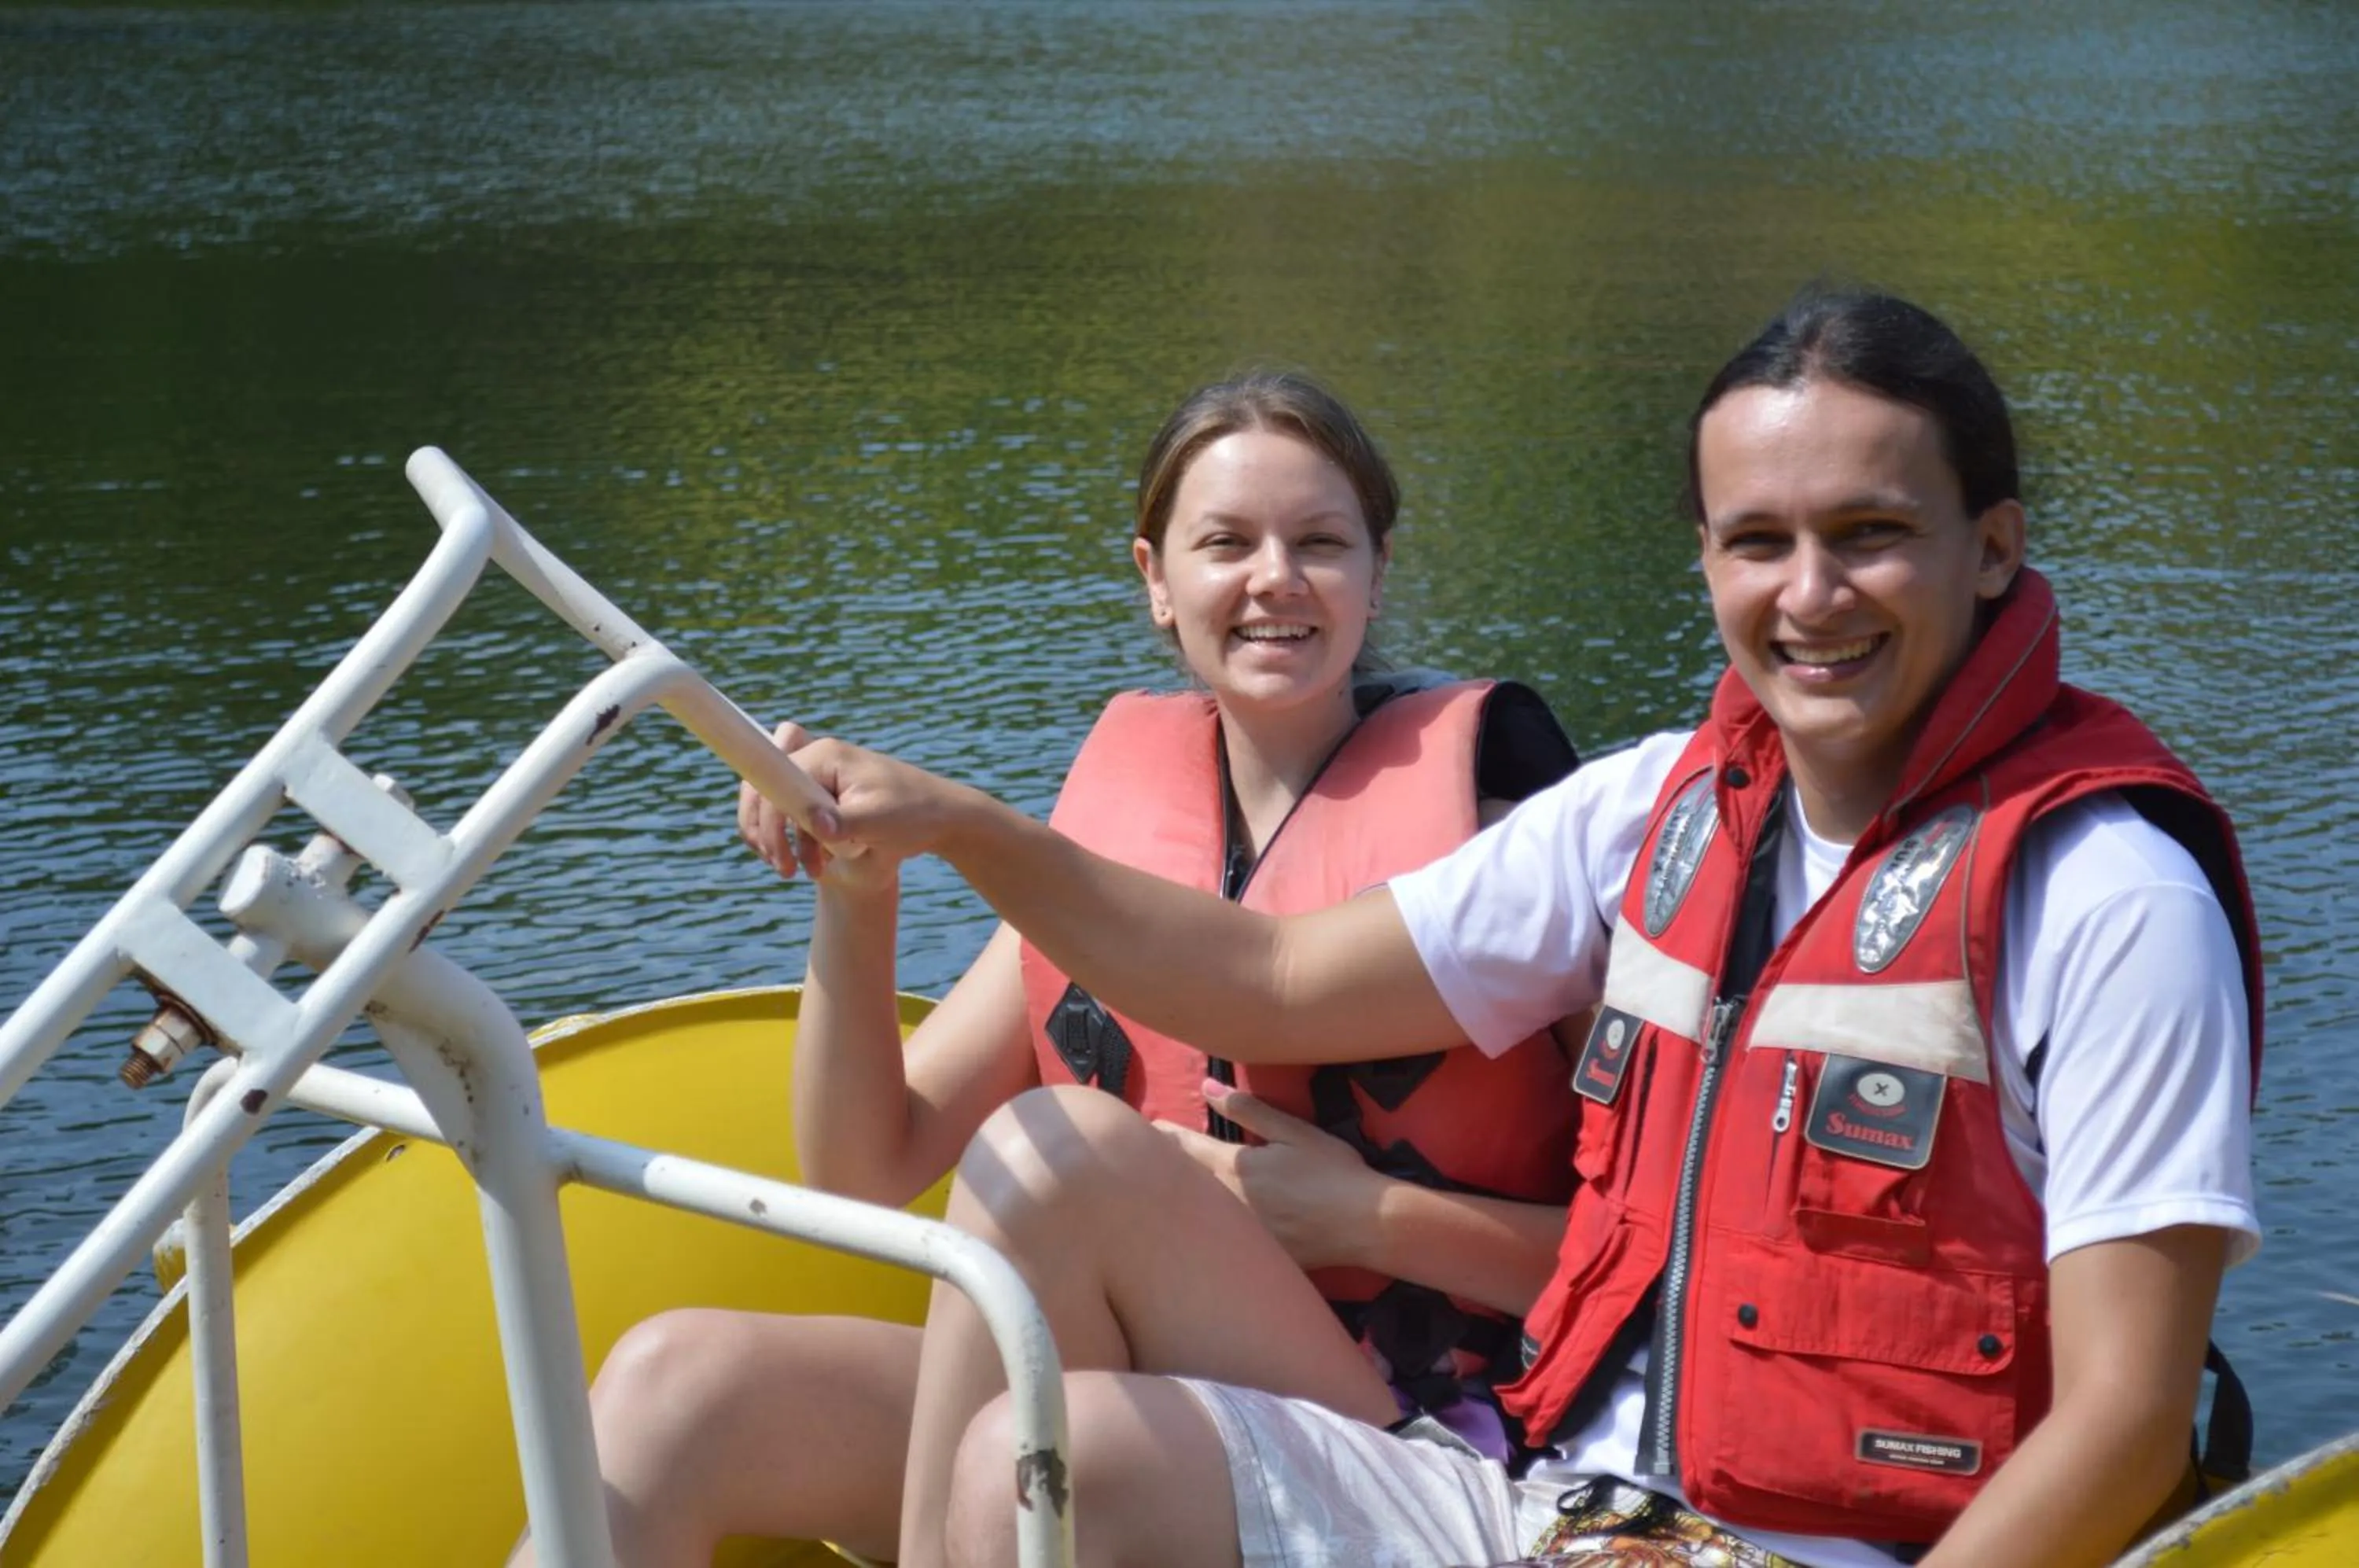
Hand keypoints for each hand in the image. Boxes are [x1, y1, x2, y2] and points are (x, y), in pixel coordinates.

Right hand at [785, 734, 987, 881]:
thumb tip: (817, 825)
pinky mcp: (823, 791)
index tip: (782, 859)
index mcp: (825, 756)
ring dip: (778, 838)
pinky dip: (788, 835)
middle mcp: (816, 758)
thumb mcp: (879, 822)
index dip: (770, 824)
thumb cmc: (913, 814)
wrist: (940, 815)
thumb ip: (843, 822)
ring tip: (801, 871)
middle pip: (764, 788)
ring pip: (773, 800)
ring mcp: (818, 773)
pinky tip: (805, 861)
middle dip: (767, 831)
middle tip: (784, 870)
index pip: (775, 785)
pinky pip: (788, 809)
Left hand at [1157, 1078, 1381, 1271]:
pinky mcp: (1250, 1255)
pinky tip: (1194, 1225)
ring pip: (1195, 1212)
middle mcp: (1226, 1202)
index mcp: (1234, 1167)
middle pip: (1182, 1182)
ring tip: (1160, 1185)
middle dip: (1163, 1165)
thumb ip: (1247, 1109)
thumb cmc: (1332, 1172)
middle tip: (1143, 1153)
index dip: (1166, 1136)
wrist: (1365, 1225)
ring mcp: (1236, 1233)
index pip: (1186, 1148)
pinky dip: (1201, 1226)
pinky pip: (1216, 1238)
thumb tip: (1206, 1087)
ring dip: (1176, 1197)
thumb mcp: (1293, 1132)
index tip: (1149, 1126)